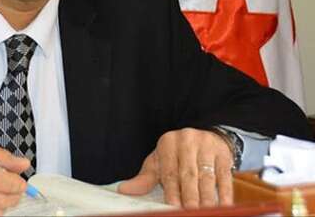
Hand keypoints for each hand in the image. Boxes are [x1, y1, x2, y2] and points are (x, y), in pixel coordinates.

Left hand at [118, 128, 233, 207]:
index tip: (172, 207)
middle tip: (189, 211)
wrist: (205, 138)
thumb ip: (144, 178)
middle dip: (189, 196)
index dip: (171, 191)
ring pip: (207, 176)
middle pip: (188, 174)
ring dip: (207, 197)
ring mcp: (206, 145)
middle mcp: (187, 140)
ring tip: (206, 211)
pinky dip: (224, 192)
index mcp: (168, 143)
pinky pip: (225, 176)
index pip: (169, 171)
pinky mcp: (223, 153)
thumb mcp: (159, 162)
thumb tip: (123, 190)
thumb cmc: (177, 156)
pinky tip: (223, 205)